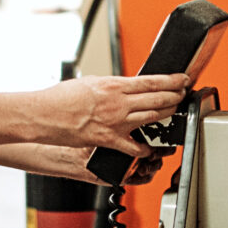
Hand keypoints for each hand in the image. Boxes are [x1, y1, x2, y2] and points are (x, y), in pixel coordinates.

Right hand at [29, 73, 188, 153]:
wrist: (45, 115)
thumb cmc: (61, 98)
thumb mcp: (90, 82)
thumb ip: (111, 86)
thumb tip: (124, 87)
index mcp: (113, 85)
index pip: (152, 81)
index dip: (172, 80)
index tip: (182, 79)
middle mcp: (118, 103)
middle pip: (157, 98)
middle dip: (175, 96)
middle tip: (183, 94)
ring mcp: (116, 122)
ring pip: (151, 118)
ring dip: (166, 114)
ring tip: (172, 111)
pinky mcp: (109, 140)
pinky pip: (134, 147)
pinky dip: (145, 148)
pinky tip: (150, 148)